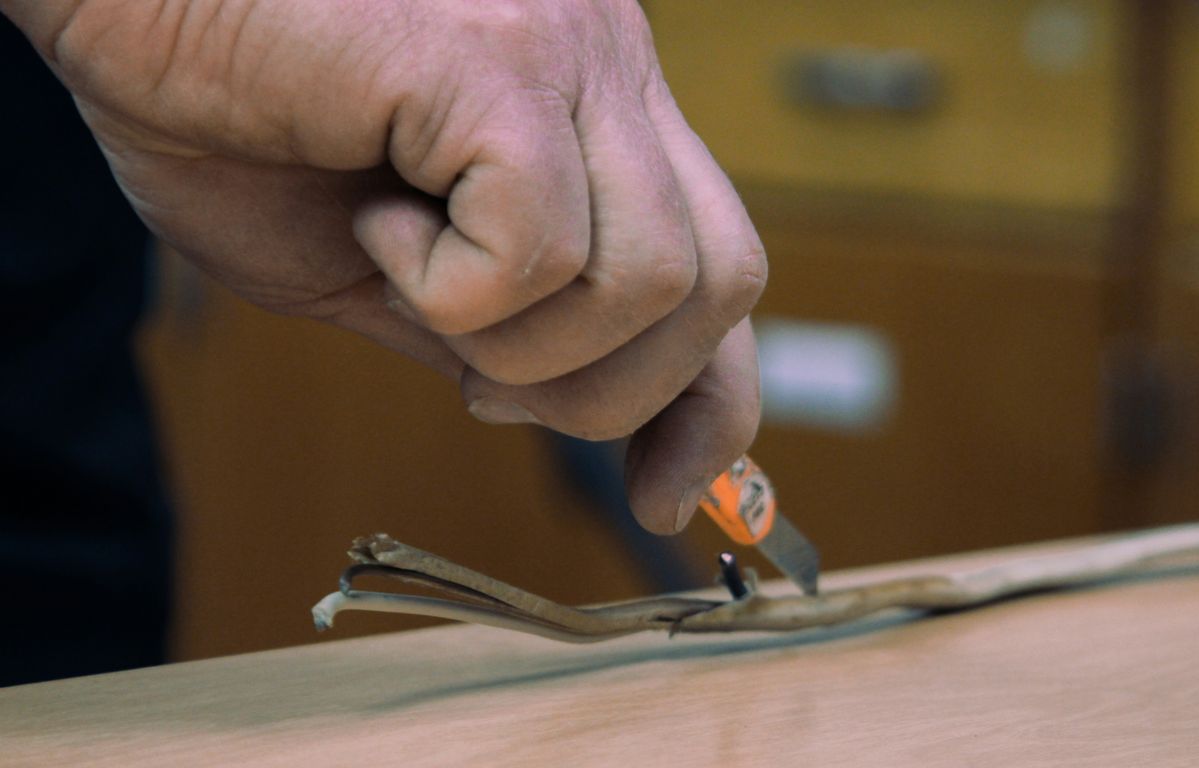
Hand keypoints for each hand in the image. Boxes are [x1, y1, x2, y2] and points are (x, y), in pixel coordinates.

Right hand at [5, 0, 764, 531]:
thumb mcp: (388, 263)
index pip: (724, 271)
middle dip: (606, 390)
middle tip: (474, 374)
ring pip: (651, 280)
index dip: (712, 404)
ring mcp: (568, 50)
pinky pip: (540, 250)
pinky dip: (448, 288)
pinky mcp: (500, 59)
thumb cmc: (228, 111)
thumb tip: (576, 411)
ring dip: (517, 341)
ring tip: (407, 265)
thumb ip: (501, 326)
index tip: (665, 496)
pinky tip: (375, 214)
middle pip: (721, 285)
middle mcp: (609, 66)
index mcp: (597, 110)